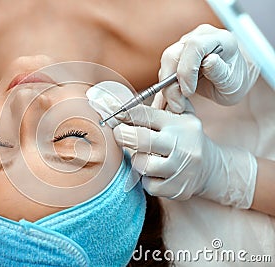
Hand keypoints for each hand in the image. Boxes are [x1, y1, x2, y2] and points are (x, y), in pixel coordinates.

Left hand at [87, 82, 256, 207]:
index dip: (123, 114)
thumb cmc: (185, 138)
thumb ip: (161, 102)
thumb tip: (123, 93)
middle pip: (141, 140)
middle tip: (117, 134)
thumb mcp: (182, 116)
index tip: (110, 114)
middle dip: (123, 136)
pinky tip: (154, 173)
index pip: (146, 115)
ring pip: (142, 164)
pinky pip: (148, 184)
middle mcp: (182, 145)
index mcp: (180, 124)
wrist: (212, 169)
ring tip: (141, 156)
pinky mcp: (177, 188)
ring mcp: (180, 169)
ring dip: (136, 161)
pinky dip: (146, 179)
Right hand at [156, 24, 259, 112]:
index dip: (187, 69)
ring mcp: (185, 45)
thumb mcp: (233, 82)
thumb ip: (220, 71)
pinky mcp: (176, 56)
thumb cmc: (235, 79)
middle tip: (179, 104)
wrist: (231, 78)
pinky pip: (164, 72)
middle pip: (172, 55)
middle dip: (170, 83)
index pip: (194, 46)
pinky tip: (172, 100)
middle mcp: (199, 37)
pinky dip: (165, 88)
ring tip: (178, 105)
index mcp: (219, 38)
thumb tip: (208, 61)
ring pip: (165, 65)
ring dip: (167, 88)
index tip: (189, 91)